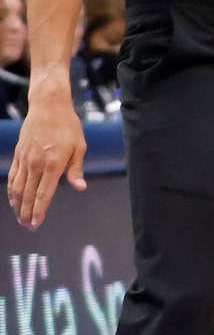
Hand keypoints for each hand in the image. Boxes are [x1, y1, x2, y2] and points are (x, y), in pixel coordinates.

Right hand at [7, 98, 85, 227]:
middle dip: (27, 213)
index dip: (40, 210)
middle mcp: (36, 164)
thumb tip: (80, 187)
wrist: (48, 107)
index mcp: (53, 164)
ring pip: (17, 188)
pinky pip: (13, 177)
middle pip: (28, 195)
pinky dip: (12, 191)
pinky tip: (14, 200)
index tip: (36, 224)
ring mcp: (25, 160)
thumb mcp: (79, 146)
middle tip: (28, 227)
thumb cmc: (68, 127)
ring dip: (18, 205)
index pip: (44, 193)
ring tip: (20, 218)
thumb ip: (76, 169)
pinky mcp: (18, 155)